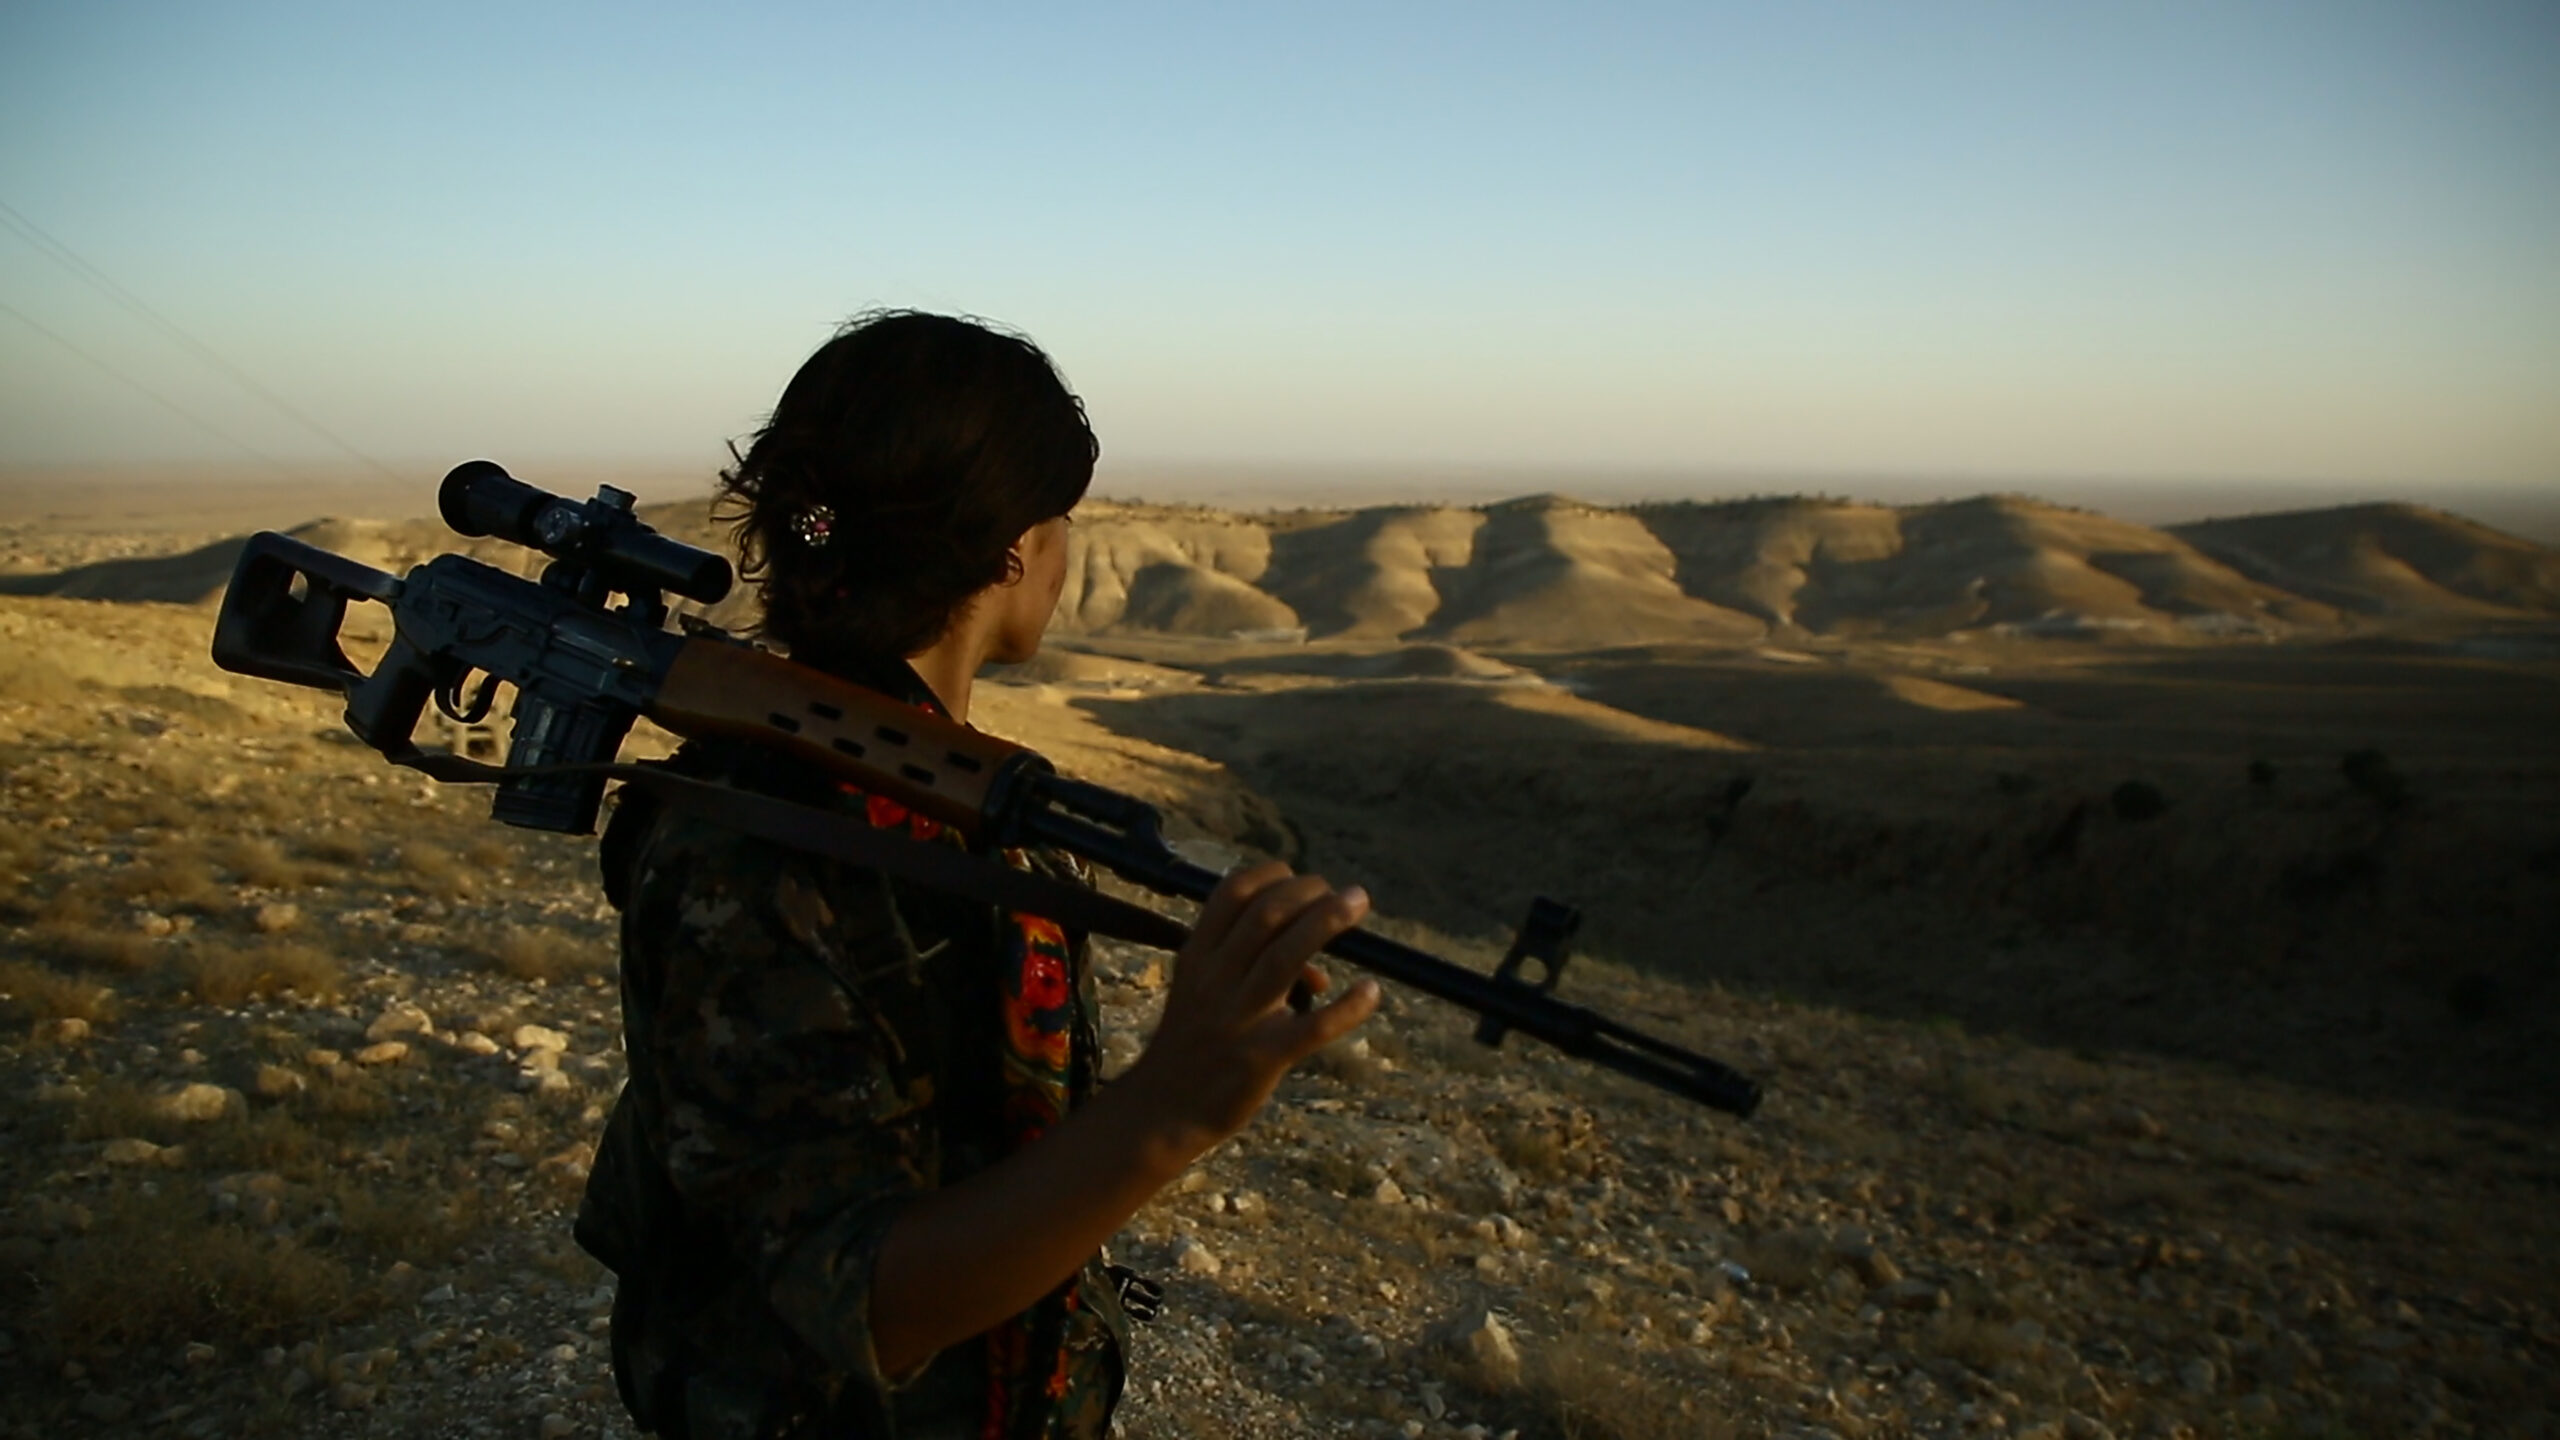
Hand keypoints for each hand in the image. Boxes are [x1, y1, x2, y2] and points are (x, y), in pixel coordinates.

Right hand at [1119, 861, 1379, 1156]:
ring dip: (1327, 921)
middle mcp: (1214, 981)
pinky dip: (1347, 1007)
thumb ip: (1249, 970)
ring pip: (1286, 957)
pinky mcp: (1260, 1059)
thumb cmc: (1192, 1044)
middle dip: (1310, 893)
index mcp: (1197, 958)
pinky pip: (1312, 1027)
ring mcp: (1237, 1019)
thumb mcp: (1202, 994)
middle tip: (1347, 894)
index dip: (1271, 876)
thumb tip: (1317, 973)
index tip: (1299, 877)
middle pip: (1265, 916)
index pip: (1231, 895)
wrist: (1162, 1110)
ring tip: (1358, 902)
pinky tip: (1371, 991)